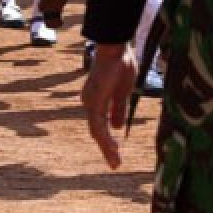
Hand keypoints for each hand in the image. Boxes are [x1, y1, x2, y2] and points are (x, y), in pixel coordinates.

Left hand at [81, 42, 138, 169]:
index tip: (115, 152)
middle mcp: (89, 102)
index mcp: (96, 99)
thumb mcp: (123, 92)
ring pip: (97, 131)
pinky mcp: (94, 101)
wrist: (116, 48)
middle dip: (106, 147)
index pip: (100, 124)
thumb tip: (117, 126)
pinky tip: (112, 148)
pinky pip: (98, 124)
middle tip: (115, 163)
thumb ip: (118, 109)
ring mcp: (90, 102)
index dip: (107, 138)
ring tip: (115, 162)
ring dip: (106, 147)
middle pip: (96, 130)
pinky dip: (105, 138)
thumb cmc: (120, 64)